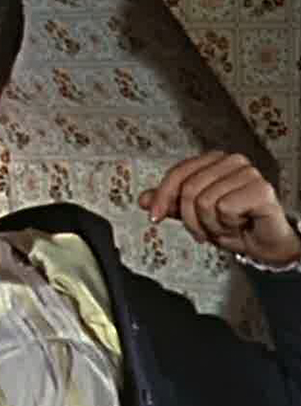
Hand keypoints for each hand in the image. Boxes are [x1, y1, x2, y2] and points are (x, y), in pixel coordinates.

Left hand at [138, 151, 300, 266]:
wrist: (263, 244)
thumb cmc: (232, 225)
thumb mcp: (194, 215)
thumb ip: (170, 204)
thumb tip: (143, 198)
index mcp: (212, 161)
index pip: (177, 173)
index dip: (162, 197)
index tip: (154, 217)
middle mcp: (230, 161)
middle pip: (188, 189)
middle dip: (191, 219)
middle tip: (204, 230)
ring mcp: (248, 172)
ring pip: (205, 201)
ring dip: (211, 224)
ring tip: (226, 225)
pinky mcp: (261, 188)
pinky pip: (225, 208)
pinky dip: (228, 224)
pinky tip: (240, 223)